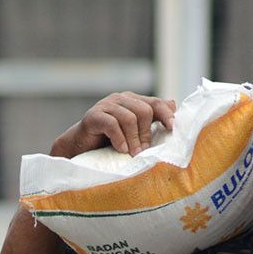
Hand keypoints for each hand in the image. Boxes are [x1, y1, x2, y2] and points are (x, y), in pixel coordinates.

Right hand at [51, 92, 175, 158]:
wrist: (79, 148)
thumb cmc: (109, 141)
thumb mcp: (135, 132)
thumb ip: (151, 120)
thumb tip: (173, 104)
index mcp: (133, 101)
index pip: (155, 103)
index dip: (165, 115)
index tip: (172, 129)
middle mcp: (120, 99)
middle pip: (144, 111)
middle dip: (146, 134)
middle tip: (143, 152)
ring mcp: (106, 105)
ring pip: (129, 118)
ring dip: (133, 140)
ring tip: (132, 154)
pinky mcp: (93, 115)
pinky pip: (112, 124)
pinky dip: (119, 139)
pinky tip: (121, 150)